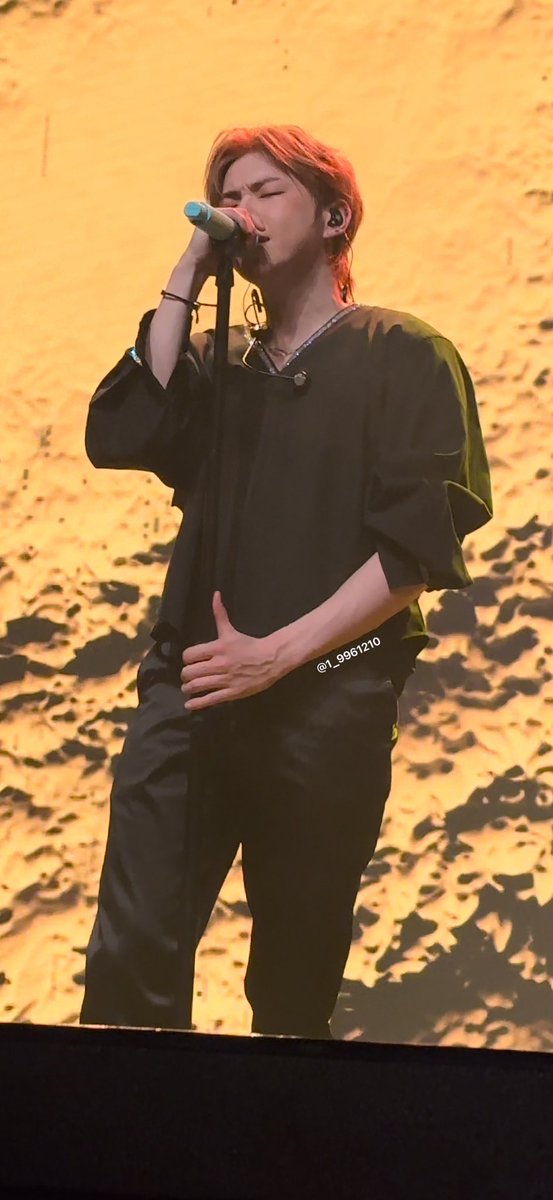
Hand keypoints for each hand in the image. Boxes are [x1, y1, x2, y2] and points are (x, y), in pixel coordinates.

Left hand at [180, 591, 281, 710]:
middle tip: (187, 676)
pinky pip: (209, 700)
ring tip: (188, 688)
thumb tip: (215, 594)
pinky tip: (190, 705)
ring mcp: (225, 679)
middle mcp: (219, 664)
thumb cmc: (250, 644)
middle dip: (186, 675)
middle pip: (190, 672)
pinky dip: (196, 704)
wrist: (272, 659)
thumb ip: (220, 614)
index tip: (189, 661)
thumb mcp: (231, 630)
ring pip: (197, 686)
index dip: (186, 659)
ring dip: (188, 688)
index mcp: (218, 647)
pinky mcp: (232, 692)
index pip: (189, 655)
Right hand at [182, 207, 266, 278]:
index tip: (262, 232)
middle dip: (254, 220)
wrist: (199, 267)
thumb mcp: (235, 251)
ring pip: (237, 212)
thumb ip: (244, 243)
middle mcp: (219, 216)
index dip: (254, 222)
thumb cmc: (215, 262)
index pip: (242, 217)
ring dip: (248, 222)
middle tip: (261, 230)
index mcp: (225, 223)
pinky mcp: (211, 214)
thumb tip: (261, 239)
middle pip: (241, 212)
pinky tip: (246, 228)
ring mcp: (214, 214)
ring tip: (252, 232)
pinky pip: (230, 213)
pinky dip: (240, 219)